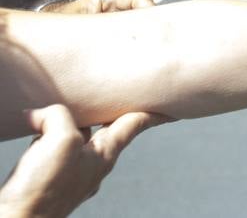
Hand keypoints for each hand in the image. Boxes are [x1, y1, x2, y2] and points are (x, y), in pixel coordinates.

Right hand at [0, 105, 164, 217]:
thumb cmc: (42, 187)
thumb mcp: (61, 140)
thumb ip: (61, 116)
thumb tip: (40, 115)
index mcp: (104, 155)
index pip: (135, 124)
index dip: (155, 113)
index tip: (176, 108)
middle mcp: (91, 166)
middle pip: (106, 128)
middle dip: (111, 111)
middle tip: (118, 95)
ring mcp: (69, 176)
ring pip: (76, 137)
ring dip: (73, 121)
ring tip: (64, 105)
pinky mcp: (46, 182)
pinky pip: (51, 150)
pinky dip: (46, 135)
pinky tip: (35, 129)